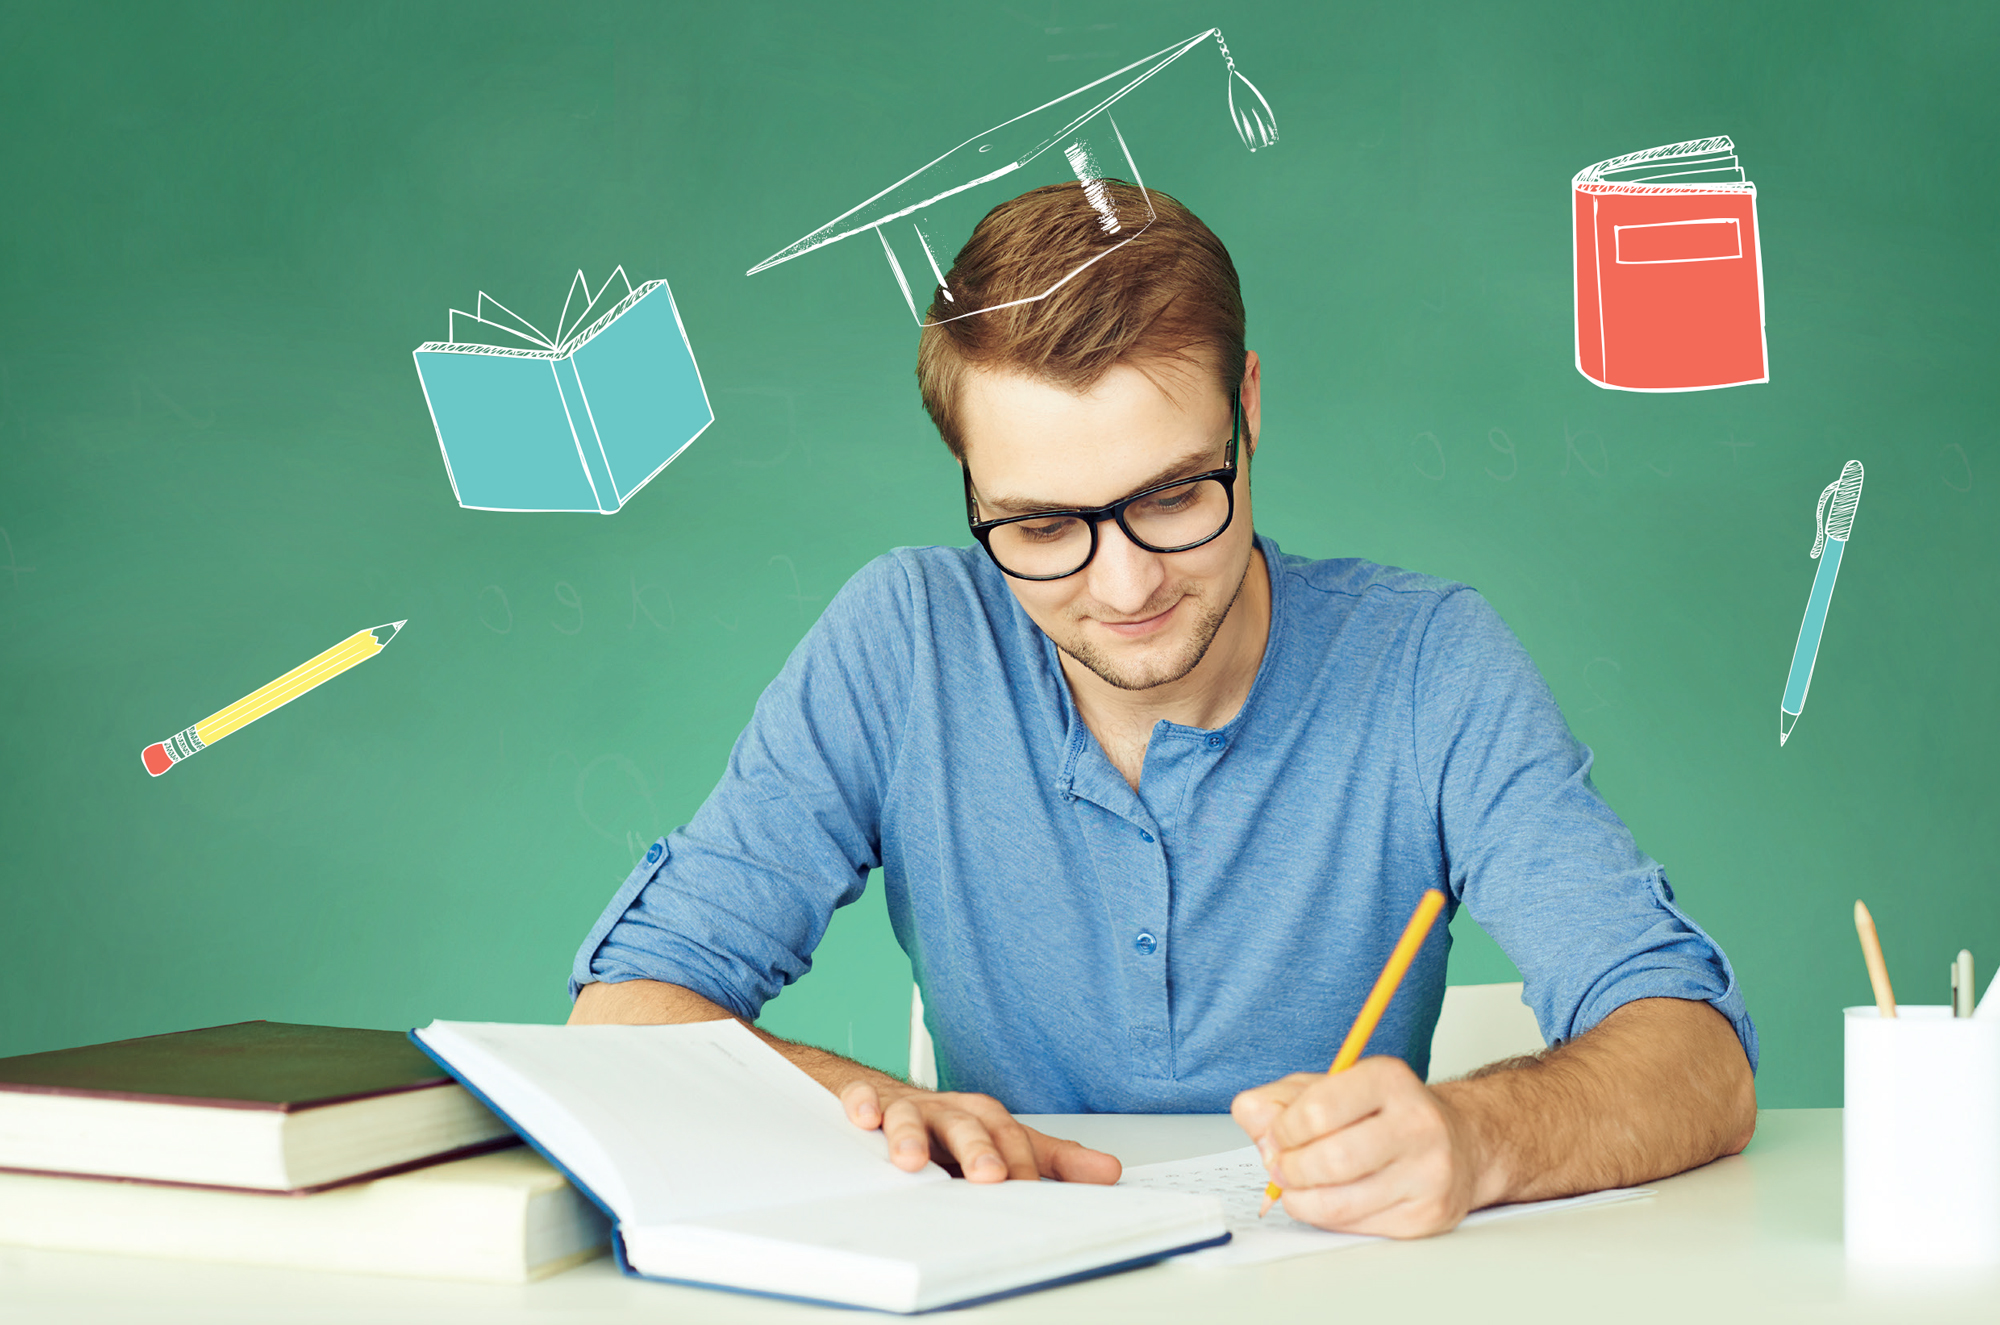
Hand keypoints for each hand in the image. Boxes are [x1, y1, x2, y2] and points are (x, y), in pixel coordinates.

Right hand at [839, 1078, 1120, 1183]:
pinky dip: (863, 1105)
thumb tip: (1109, 1171)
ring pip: (912, 1116)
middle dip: (978, 1150)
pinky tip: (865, 1119)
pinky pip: (863, 1099)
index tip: (1029, 1189)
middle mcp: (949, 1111)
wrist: (889, 1098)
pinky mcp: (868, 1102)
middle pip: (967, 1125)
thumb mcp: (1003, 1140)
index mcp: (985, 1119)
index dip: (1020, 1162)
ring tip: (912, 1161)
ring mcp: (908, 1108)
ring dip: (913, 1135)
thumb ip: (1053, 1158)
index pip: (1011, 1137)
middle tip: (989, 1176)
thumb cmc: (949, 1128)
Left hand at [1230, 1056, 1487, 1236]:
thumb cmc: (1382, 1114)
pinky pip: (1357, 1227)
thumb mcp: (1329, 1088)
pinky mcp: (1427, 1215)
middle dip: (1289, 1170)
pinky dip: (1329, 1218)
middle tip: (1280, 1168)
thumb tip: (1250, 1116)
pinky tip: (1332, 1199)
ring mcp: (1428, 1174)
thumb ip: (1280, 1099)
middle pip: (1329, 1160)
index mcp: (1389, 1080)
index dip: (1282, 1130)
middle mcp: (1417, 1124)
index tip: (1276, 1136)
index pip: (1317, 1110)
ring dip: (1301, 1200)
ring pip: (1339, 1203)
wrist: (1457, 1143)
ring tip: (1297, 1188)